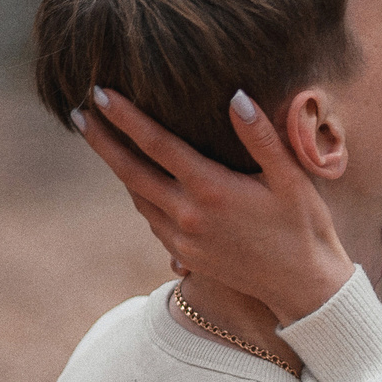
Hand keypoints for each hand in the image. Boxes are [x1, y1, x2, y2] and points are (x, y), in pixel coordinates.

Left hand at [74, 89, 357, 324]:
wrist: (304, 288)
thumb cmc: (303, 226)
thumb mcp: (290, 177)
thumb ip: (260, 136)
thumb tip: (236, 97)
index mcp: (211, 189)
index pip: (156, 144)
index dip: (124, 116)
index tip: (98, 92)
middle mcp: (188, 215)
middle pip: (130, 172)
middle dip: (101, 140)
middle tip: (77, 113)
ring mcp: (183, 239)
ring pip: (137, 197)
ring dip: (117, 168)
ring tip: (103, 141)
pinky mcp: (186, 256)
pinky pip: (152, 219)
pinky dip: (138, 194)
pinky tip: (137, 181)